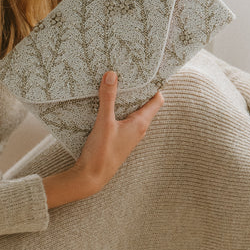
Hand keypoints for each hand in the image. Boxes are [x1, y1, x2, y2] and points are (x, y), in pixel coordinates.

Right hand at [42, 72, 163, 207]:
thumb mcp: (104, 122)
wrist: (91, 177)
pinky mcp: (119, 137)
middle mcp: (138, 128)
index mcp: (140, 123)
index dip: (154, 86)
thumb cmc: (102, 152)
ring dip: (127, 99)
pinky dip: (118, 108)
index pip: (157, 100)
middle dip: (138, 89)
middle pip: (145, 103)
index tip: (146, 72)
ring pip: (133, 110)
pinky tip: (106, 102)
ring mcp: (129, 134)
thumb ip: (108, 98)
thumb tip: (112, 74)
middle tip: (128, 72)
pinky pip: (123, 118)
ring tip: (117, 83)